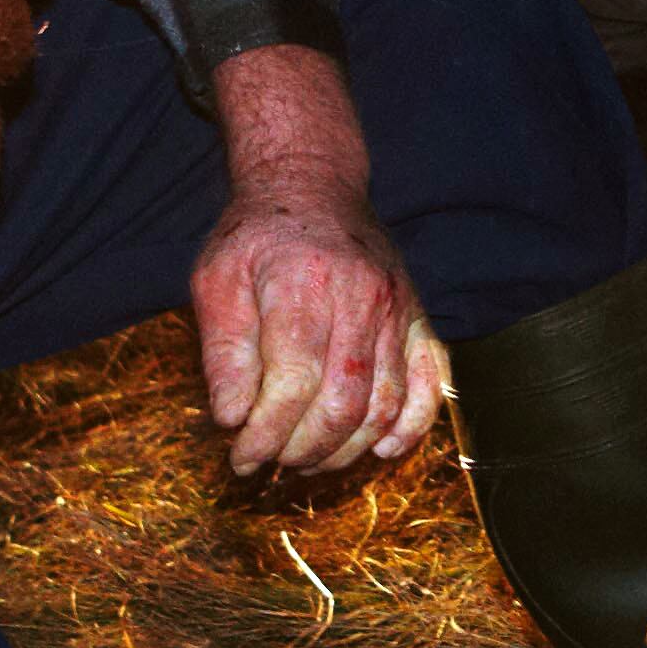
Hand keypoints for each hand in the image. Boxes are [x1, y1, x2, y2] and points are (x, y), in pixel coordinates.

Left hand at [194, 45, 447, 474]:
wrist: (313, 184)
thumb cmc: (257, 237)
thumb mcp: (217, 280)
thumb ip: (223, 351)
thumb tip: (232, 418)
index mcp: (304, 286)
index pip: (292, 384)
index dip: (266, 434)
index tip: (241, 456)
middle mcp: (360, 299)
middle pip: (343, 403)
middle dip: (303, 449)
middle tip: (271, 462)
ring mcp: (397, 309)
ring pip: (384, 404)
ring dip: (346, 449)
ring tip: (308, 459)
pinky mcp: (417, 317)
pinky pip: (429, 383)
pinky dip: (411, 427)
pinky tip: (380, 449)